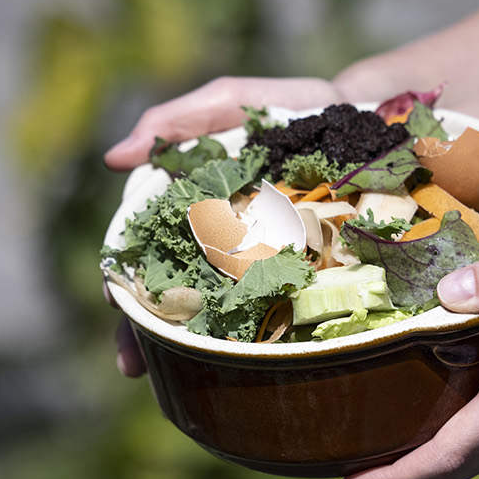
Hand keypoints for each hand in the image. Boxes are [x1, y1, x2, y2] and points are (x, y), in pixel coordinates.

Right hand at [104, 75, 346, 376]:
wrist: (365, 121)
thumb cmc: (287, 111)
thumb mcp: (227, 103)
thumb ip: (174, 123)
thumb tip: (113, 157)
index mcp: (193, 215)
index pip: (145, 256)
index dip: (124, 284)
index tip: (115, 305)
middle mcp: (220, 249)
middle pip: (171, 298)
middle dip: (146, 334)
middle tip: (134, 362)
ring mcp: (260, 270)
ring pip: (216, 318)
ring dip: (187, 350)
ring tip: (172, 375)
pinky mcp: (302, 281)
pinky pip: (276, 316)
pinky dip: (257, 346)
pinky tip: (245, 368)